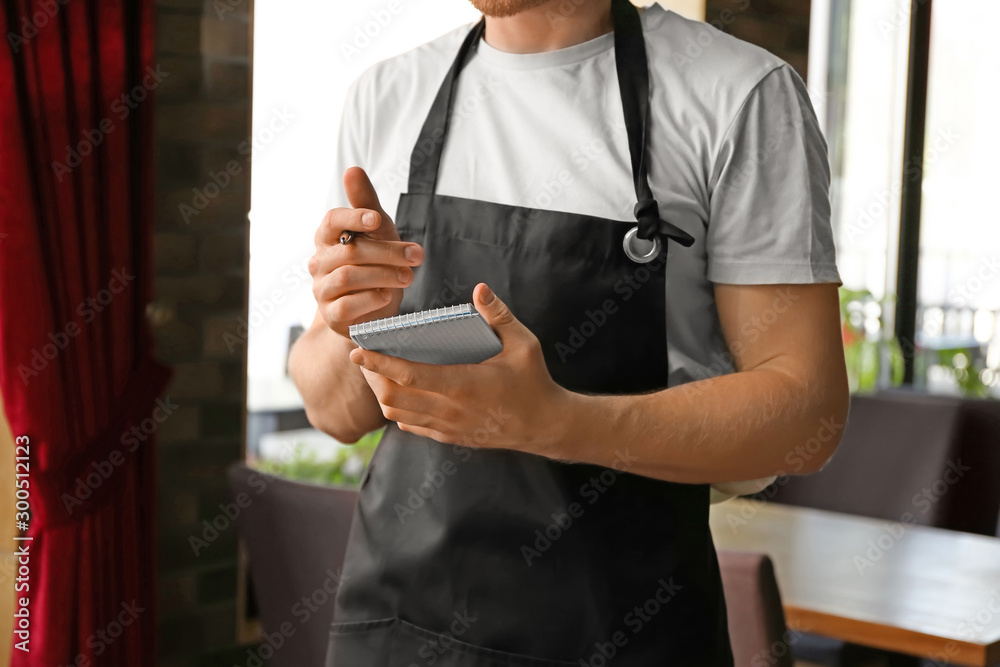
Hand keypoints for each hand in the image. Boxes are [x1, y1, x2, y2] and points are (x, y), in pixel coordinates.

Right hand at [309, 166, 423, 336]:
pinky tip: (387, 295)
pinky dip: (370, 299)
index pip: (332, 221)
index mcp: (328, 238)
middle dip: (387, 252)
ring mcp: (323, 290)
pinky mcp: (332, 315)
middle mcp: (320, 262)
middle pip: (350, 251)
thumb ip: (366, 202)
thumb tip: (353, 170)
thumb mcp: (377, 231)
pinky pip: (347, 305)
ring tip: (408, 277)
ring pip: (348, 276)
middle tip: (416, 256)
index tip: (376, 219)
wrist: (373, 310)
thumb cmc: (375, 264)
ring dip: (384, 274)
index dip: (353, 217)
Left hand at [349, 283, 571, 455]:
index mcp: (463, 384)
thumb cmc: (533, 381)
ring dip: (382, 394)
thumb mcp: (524, 344)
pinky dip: (398, 410)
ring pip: (398, 414)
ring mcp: (448, 428)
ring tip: (376, 373)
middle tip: (363, 356)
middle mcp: (450, 410)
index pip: (408, 375)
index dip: (379, 363)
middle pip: (393, 397)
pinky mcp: (450, 438)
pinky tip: (399, 392)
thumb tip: (479, 289)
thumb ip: (500, 315)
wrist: (545, 425)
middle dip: (372, 377)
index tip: (358, 350)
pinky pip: (412, 426)